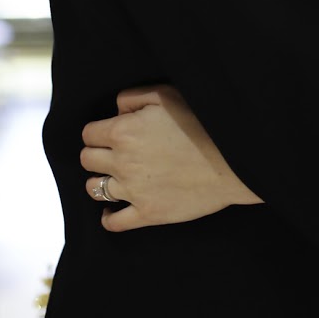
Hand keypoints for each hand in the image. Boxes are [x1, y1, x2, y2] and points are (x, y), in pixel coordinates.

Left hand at [80, 84, 261, 230]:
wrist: (231, 162)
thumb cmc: (202, 123)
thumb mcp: (167, 95)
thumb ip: (133, 97)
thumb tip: (116, 110)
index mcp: (124, 131)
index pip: (89, 133)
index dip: (98, 132)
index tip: (109, 133)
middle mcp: (122, 162)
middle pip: (87, 160)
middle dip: (96, 154)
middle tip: (112, 153)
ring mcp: (133, 191)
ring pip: (94, 188)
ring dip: (100, 181)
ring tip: (115, 178)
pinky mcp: (147, 213)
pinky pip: (113, 222)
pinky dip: (108, 217)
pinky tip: (113, 210)